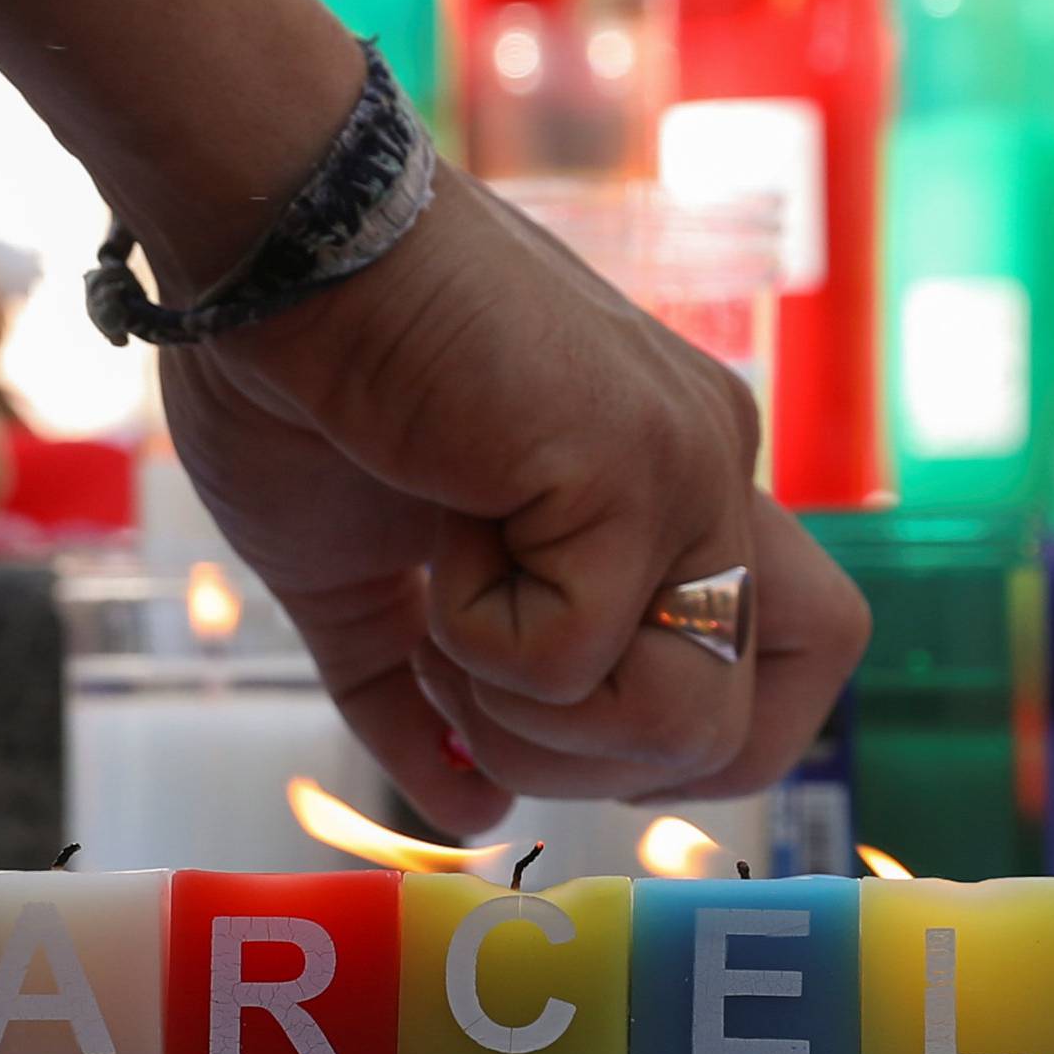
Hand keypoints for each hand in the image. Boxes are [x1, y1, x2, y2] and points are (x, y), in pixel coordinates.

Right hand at [159, 161, 869, 833]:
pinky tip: (434, 528)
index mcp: (668, 492)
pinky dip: (478, 642)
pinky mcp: (631, 459)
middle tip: (486, 697)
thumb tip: (470, 811)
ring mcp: (687, 462)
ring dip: (540, 722)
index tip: (535, 724)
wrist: (274, 242)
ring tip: (445, 612)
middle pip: (772, 714)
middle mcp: (710, 472)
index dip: (673, 746)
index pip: (779, 669)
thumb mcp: (360, 580)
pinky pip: (582, 653)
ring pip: (693, 714)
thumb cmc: (303, 383)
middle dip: (614, 768)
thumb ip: (421, 697)